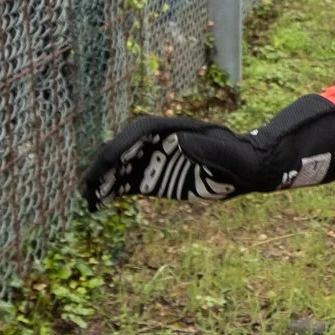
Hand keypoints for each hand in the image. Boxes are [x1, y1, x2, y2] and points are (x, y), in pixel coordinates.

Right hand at [83, 97, 334, 209]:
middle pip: (121, 150)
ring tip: (88, 202)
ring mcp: (155, 158)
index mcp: (171, 129)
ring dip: (102, 183)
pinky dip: (113, 192)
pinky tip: (101, 205)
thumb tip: (182, 143)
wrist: (248, 167)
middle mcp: (158, 141)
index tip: (105, 169)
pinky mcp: (156, 176)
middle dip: (102, 168)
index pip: (135, 135)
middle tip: (87, 191)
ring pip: (120, 167)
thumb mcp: (225, 152)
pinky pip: (128, 182)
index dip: (116, 151)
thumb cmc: (239, 158)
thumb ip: (205, 149)